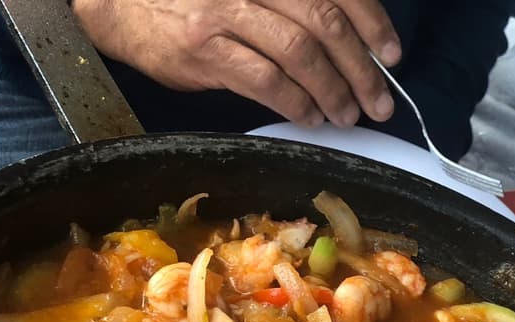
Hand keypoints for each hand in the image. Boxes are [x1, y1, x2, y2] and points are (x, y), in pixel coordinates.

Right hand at [70, 0, 399, 127]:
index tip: (393, 55)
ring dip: (334, 91)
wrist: (121, 3)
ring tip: (348, 114)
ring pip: (301, 54)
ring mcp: (226, 12)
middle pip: (325, 23)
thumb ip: (296, 7)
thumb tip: (354, 45)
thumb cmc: (197, 1)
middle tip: (379, 101)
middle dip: (362, 68)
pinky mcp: (206, 49)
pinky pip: (267, 81)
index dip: (373, 22)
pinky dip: (297, 103)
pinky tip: (311, 116)